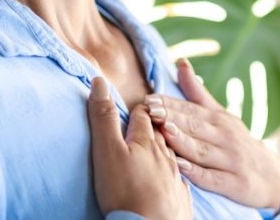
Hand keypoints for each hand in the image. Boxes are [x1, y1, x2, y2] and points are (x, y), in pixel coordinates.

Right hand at [87, 77, 191, 219]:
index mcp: (147, 141)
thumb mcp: (107, 151)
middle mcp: (166, 155)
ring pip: (172, 153)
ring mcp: (175, 176)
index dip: (138, 109)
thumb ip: (104, 117)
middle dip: (155, 124)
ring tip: (160, 144)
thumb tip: (100, 81)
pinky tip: (173, 176)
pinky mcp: (180, 198)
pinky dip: (175, 172)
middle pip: (161, 132)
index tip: (135, 105)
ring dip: (166, 146)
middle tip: (148, 120)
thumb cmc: (125, 191)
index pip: (144, 115)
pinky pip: (180, 179)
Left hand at [145, 58, 279, 209]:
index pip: (191, 109)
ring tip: (163, 132)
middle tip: (150, 111)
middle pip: (195, 127)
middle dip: (172, 118)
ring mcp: (230, 160)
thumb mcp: (221, 115)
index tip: (149, 100)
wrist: (271, 175)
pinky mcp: (234, 183)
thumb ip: (197, 92)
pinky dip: (197, 173)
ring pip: (202, 150)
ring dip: (182, 141)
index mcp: (219, 119)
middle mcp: (225, 137)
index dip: (170, 104)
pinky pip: (213, 178)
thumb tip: (180, 62)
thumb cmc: (236, 142)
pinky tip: (180, 168)